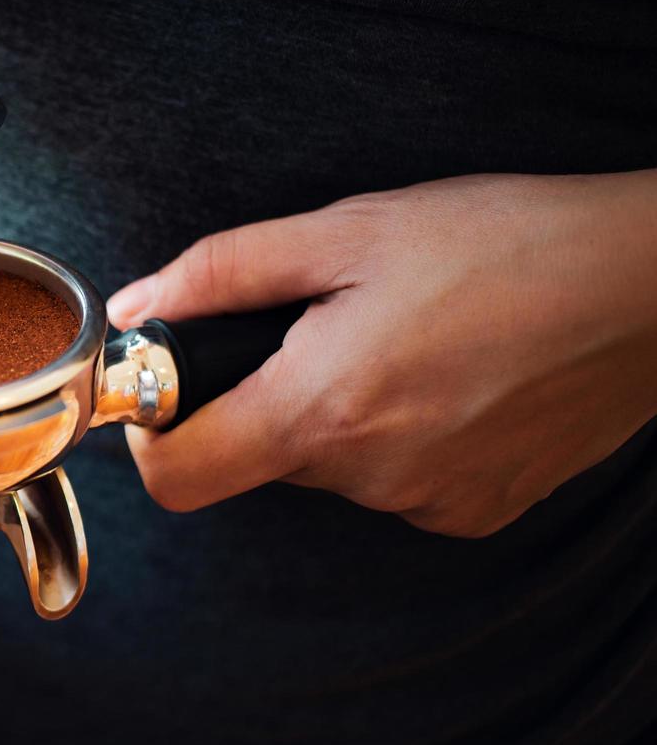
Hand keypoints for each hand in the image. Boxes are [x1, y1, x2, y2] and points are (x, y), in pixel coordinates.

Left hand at [107, 171, 656, 536]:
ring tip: (404, 340)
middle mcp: (370, 479)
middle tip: (325, 326)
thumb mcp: (346, 232)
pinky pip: (395, 482)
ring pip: (330, 466)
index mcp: (322, 411)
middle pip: (258, 457)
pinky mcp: (477, 512)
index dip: (153, 436)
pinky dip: (397, 436)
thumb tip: (139, 306)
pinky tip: (447, 378)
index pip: (178, 480)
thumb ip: (222, 274)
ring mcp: (428, 505)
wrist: (650, 285)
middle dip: (268, 396)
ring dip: (339, 411)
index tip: (171, 389)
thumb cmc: (505, 243)